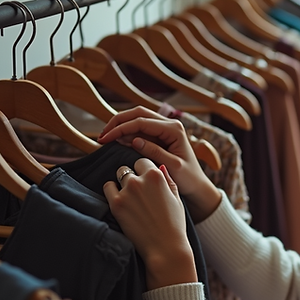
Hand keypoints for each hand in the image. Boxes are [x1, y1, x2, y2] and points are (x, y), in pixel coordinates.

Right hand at [99, 106, 221, 221]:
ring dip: (120, 126)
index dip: (121, 128)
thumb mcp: (173, 167)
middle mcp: (169, 124)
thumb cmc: (188, 178)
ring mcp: (164, 129)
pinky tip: (115, 141)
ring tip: (105, 137)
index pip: (141, 122)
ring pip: (137, 118)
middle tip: (102, 135)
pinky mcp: (160, 136)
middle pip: (138, 113)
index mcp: (174, 129)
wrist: (198, 186)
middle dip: (118, 122)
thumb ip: (155, 152)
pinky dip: (126, 133)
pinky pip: (140, 129)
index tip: (105, 139)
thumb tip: (135, 140)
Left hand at [102, 158, 196, 289]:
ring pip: (117, 176)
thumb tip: (160, 166)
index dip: (143, 171)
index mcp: (157, 175)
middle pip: (128, 168)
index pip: (142, 162)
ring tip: (128, 198)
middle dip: (131, 177)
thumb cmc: (174, 225)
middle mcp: (140, 180)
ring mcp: (126, 191)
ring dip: (121, 184)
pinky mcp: (116, 204)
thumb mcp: (177, 199)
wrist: (165, 248)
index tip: (144, 182)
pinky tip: (120, 202)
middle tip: (136, 192)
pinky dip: (112, 192)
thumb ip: (168, 180)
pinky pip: (107, 188)